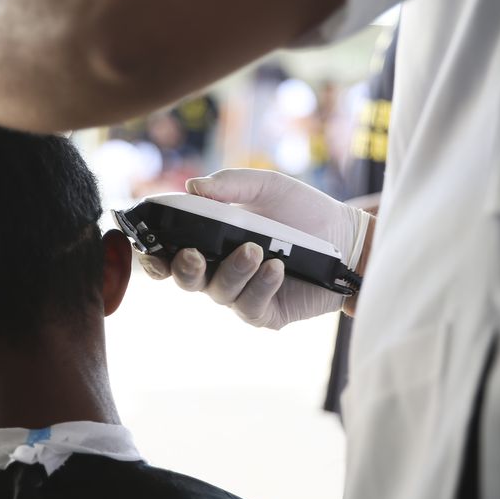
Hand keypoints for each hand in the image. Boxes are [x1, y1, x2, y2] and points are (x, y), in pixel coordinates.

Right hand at [139, 168, 367, 329]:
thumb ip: (230, 185)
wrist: (349, 238)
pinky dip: (260, 286)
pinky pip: (251, 307)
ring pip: (219, 292)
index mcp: (210, 241)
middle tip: (192, 253)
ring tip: (256, 250)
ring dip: (233, 271)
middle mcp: (220, 271)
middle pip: (186, 279)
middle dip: (183, 269)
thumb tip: (192, 185)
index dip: (154, 256)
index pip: (170, 254)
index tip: (150, 247)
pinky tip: (276, 268)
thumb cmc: (304, 210)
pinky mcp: (268, 314)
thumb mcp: (267, 187)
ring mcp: (243, 295)